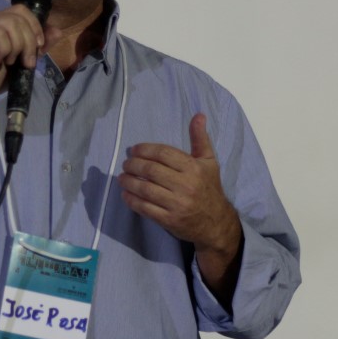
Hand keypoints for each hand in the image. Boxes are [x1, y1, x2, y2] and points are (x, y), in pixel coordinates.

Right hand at [0, 4, 50, 116]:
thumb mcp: (22, 60)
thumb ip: (38, 46)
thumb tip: (57, 31)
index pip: (22, 9)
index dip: (35, 26)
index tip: (39, 47)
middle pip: (19, 16)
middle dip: (30, 41)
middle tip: (26, 62)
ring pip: (11, 24)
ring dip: (18, 47)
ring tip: (10, 62)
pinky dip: (4, 50)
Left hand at [119, 113, 241, 258]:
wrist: (216, 223)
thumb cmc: (209, 188)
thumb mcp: (209, 162)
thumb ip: (200, 139)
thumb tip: (199, 115)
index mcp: (194, 168)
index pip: (163, 154)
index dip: (145, 150)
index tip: (134, 150)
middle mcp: (185, 185)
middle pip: (151, 170)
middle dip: (133, 165)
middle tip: (126, 163)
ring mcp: (177, 204)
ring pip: (145, 189)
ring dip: (129, 181)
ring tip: (122, 177)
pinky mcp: (169, 220)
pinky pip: (145, 208)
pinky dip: (132, 200)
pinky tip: (126, 194)